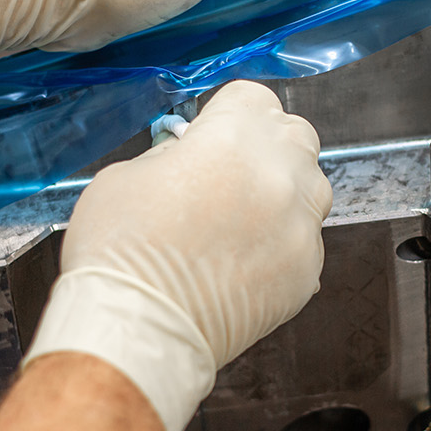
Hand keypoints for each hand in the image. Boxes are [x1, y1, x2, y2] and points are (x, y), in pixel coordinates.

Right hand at [22, 80, 332, 430]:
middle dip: (266, 146)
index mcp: (233, 139)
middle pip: (295, 136)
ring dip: (283, 192)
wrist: (136, 332)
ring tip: (240, 217)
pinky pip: (305, 242)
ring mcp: (299, 228)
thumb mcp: (124, 176)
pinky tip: (243, 261)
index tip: (213, 131)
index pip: (254, 98)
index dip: (229, 112)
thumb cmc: (119, 256)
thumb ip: (170, 155)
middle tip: (231, 170)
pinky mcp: (305, 274)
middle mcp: (278, 177)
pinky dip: (282, 244)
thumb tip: (187, 156)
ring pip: (312, 189)